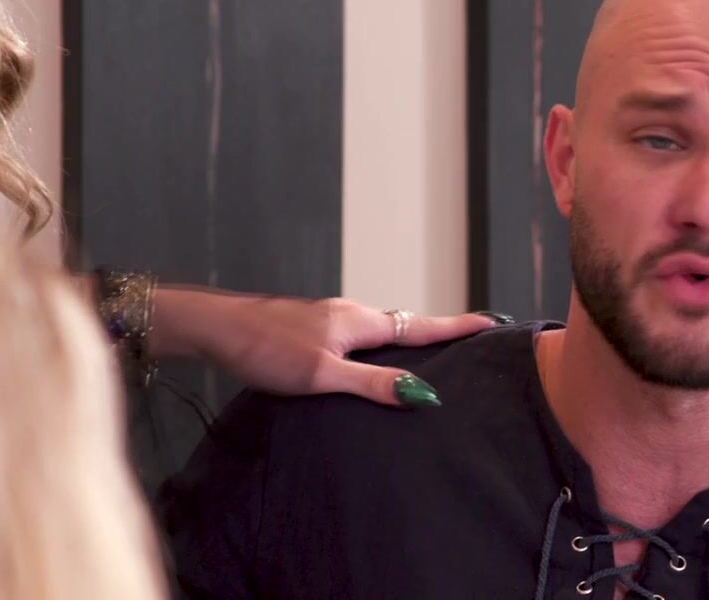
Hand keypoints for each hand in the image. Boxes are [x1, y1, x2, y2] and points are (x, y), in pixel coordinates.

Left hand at [148, 286, 511, 406]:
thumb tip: (423, 393)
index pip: (422, 325)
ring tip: (430, 354)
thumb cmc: (264, 347)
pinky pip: (360, 336)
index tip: (493, 322)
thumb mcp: (323, 373)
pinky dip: (379, 346)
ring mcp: (331, 319)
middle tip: (470, 338)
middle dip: (439, 332)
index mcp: (361, 322)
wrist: (215, 327)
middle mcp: (352, 314)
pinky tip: (370, 362)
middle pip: (406, 324)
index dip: (458, 326)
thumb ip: (373, 383)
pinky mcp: (313, 328)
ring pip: (381, 330)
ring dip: (407, 339)